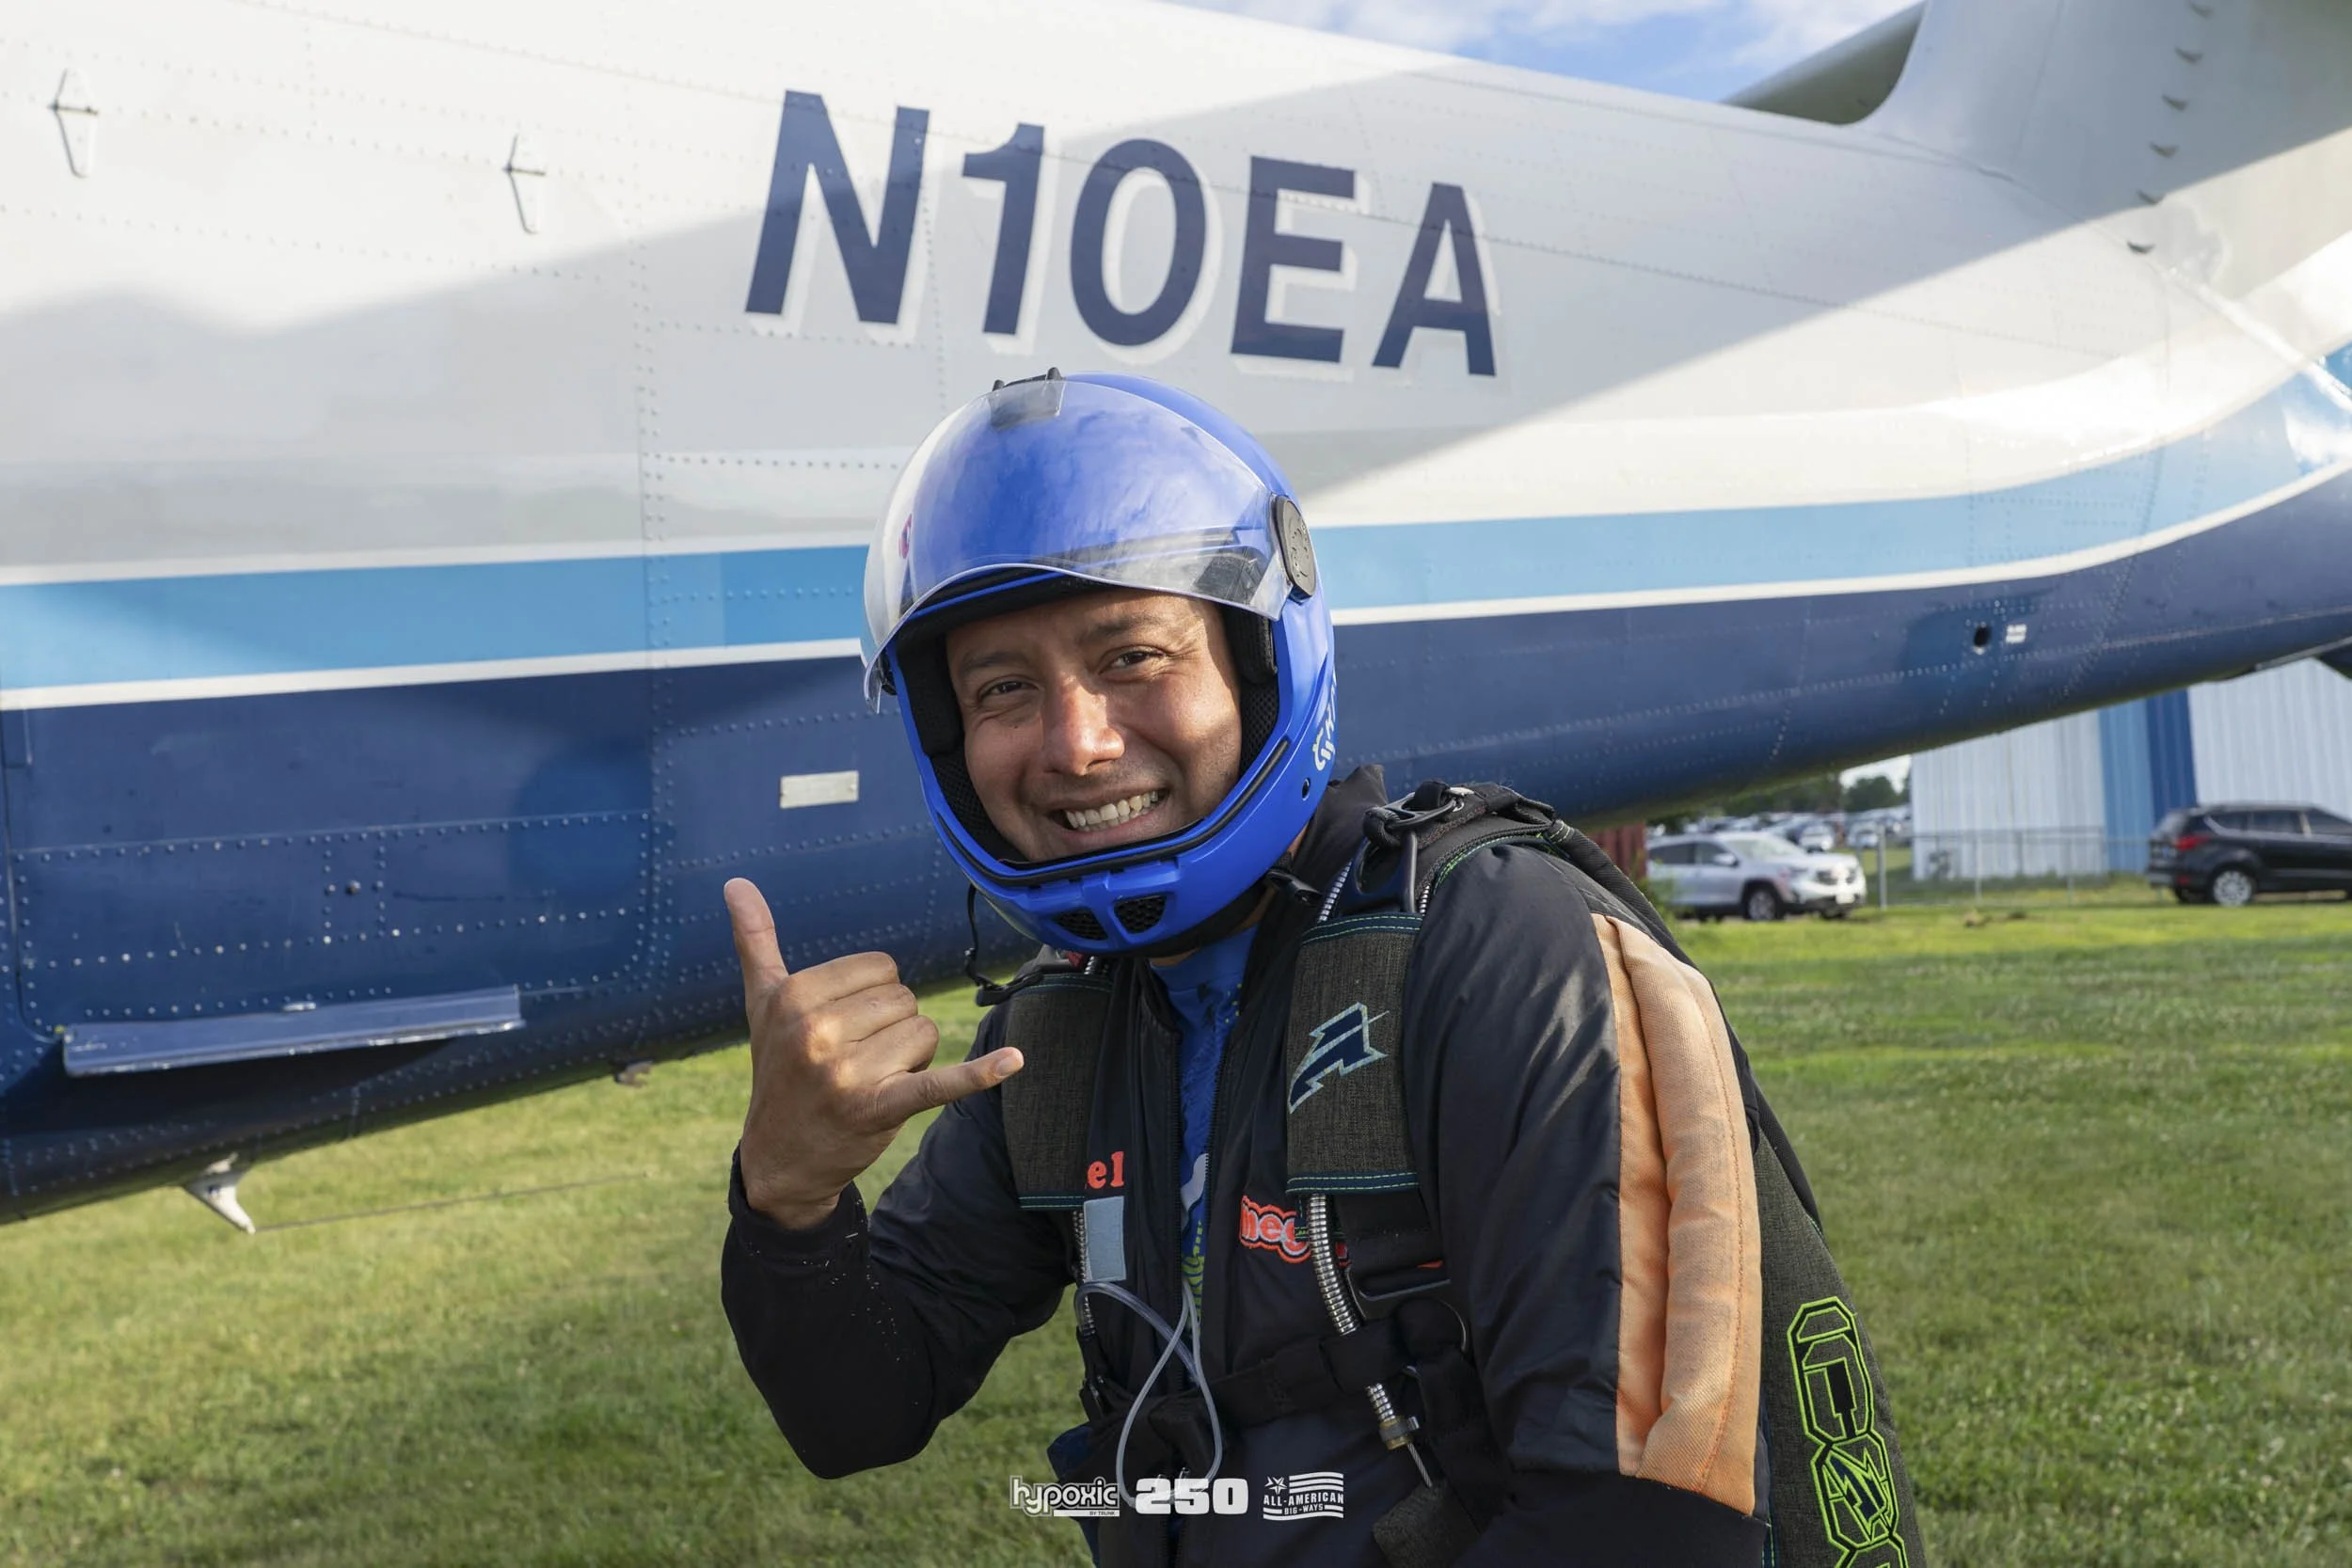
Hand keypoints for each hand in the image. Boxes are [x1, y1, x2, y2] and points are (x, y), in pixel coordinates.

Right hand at [726, 877, 1022, 1228]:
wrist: (780, 1160)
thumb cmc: (778, 1070)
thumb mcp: (762, 1005)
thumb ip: (755, 941)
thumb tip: (735, 881)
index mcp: (794, 996)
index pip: (881, 968)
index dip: (873, 999)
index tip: (842, 1030)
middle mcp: (817, 1031)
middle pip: (905, 1000)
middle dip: (892, 1029)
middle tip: (854, 1062)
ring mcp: (848, 1073)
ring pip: (925, 1033)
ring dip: (911, 1058)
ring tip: (869, 1082)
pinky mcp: (880, 1109)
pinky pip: (940, 1082)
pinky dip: (979, 1074)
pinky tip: (1014, 1060)